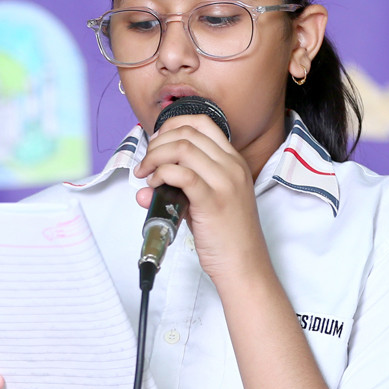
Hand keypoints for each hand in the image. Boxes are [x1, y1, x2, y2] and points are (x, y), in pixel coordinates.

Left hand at [133, 113, 268, 283]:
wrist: (244, 265)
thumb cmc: (226, 236)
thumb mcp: (204, 202)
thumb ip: (177, 189)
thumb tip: (144, 187)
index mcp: (234, 161)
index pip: (202, 123)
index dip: (173, 125)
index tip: (156, 141)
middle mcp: (232, 166)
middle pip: (188, 133)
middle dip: (157, 143)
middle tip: (145, 163)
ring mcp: (225, 182)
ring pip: (182, 149)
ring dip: (155, 157)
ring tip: (146, 175)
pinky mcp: (213, 201)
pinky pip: (181, 174)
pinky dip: (161, 175)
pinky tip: (155, 186)